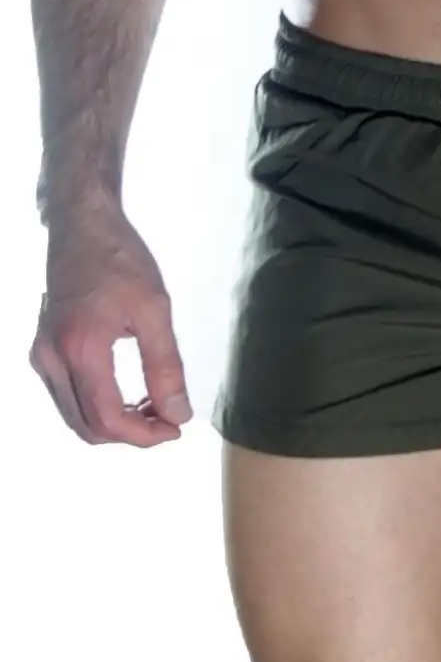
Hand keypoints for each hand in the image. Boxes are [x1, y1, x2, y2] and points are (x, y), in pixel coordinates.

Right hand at [30, 200, 191, 446]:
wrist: (82, 226)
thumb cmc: (121, 260)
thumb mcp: (154, 309)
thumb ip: (165, 366)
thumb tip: (178, 414)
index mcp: (79, 350)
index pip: (108, 419)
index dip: (144, 436)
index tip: (176, 428)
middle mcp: (50, 359)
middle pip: (87, 426)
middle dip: (130, 434)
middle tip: (168, 420)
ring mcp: (41, 355)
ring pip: (74, 416)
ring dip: (113, 422)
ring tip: (153, 407)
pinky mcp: (42, 349)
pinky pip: (67, 397)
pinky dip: (97, 406)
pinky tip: (129, 393)